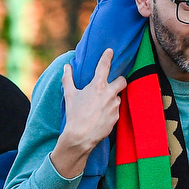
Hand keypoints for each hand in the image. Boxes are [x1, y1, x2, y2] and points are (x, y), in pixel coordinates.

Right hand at [51, 49, 127, 179]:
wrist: (81, 136)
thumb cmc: (74, 114)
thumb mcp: (69, 95)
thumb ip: (68, 79)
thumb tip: (66, 67)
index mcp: (97, 85)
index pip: (105, 66)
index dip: (108, 57)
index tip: (110, 51)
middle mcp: (109, 93)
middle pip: (122, 80)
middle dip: (119, 80)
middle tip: (112, 83)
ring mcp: (115, 105)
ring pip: (118, 96)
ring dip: (112, 98)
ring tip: (100, 105)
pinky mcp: (117, 117)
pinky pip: (116, 110)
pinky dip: (110, 110)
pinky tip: (101, 115)